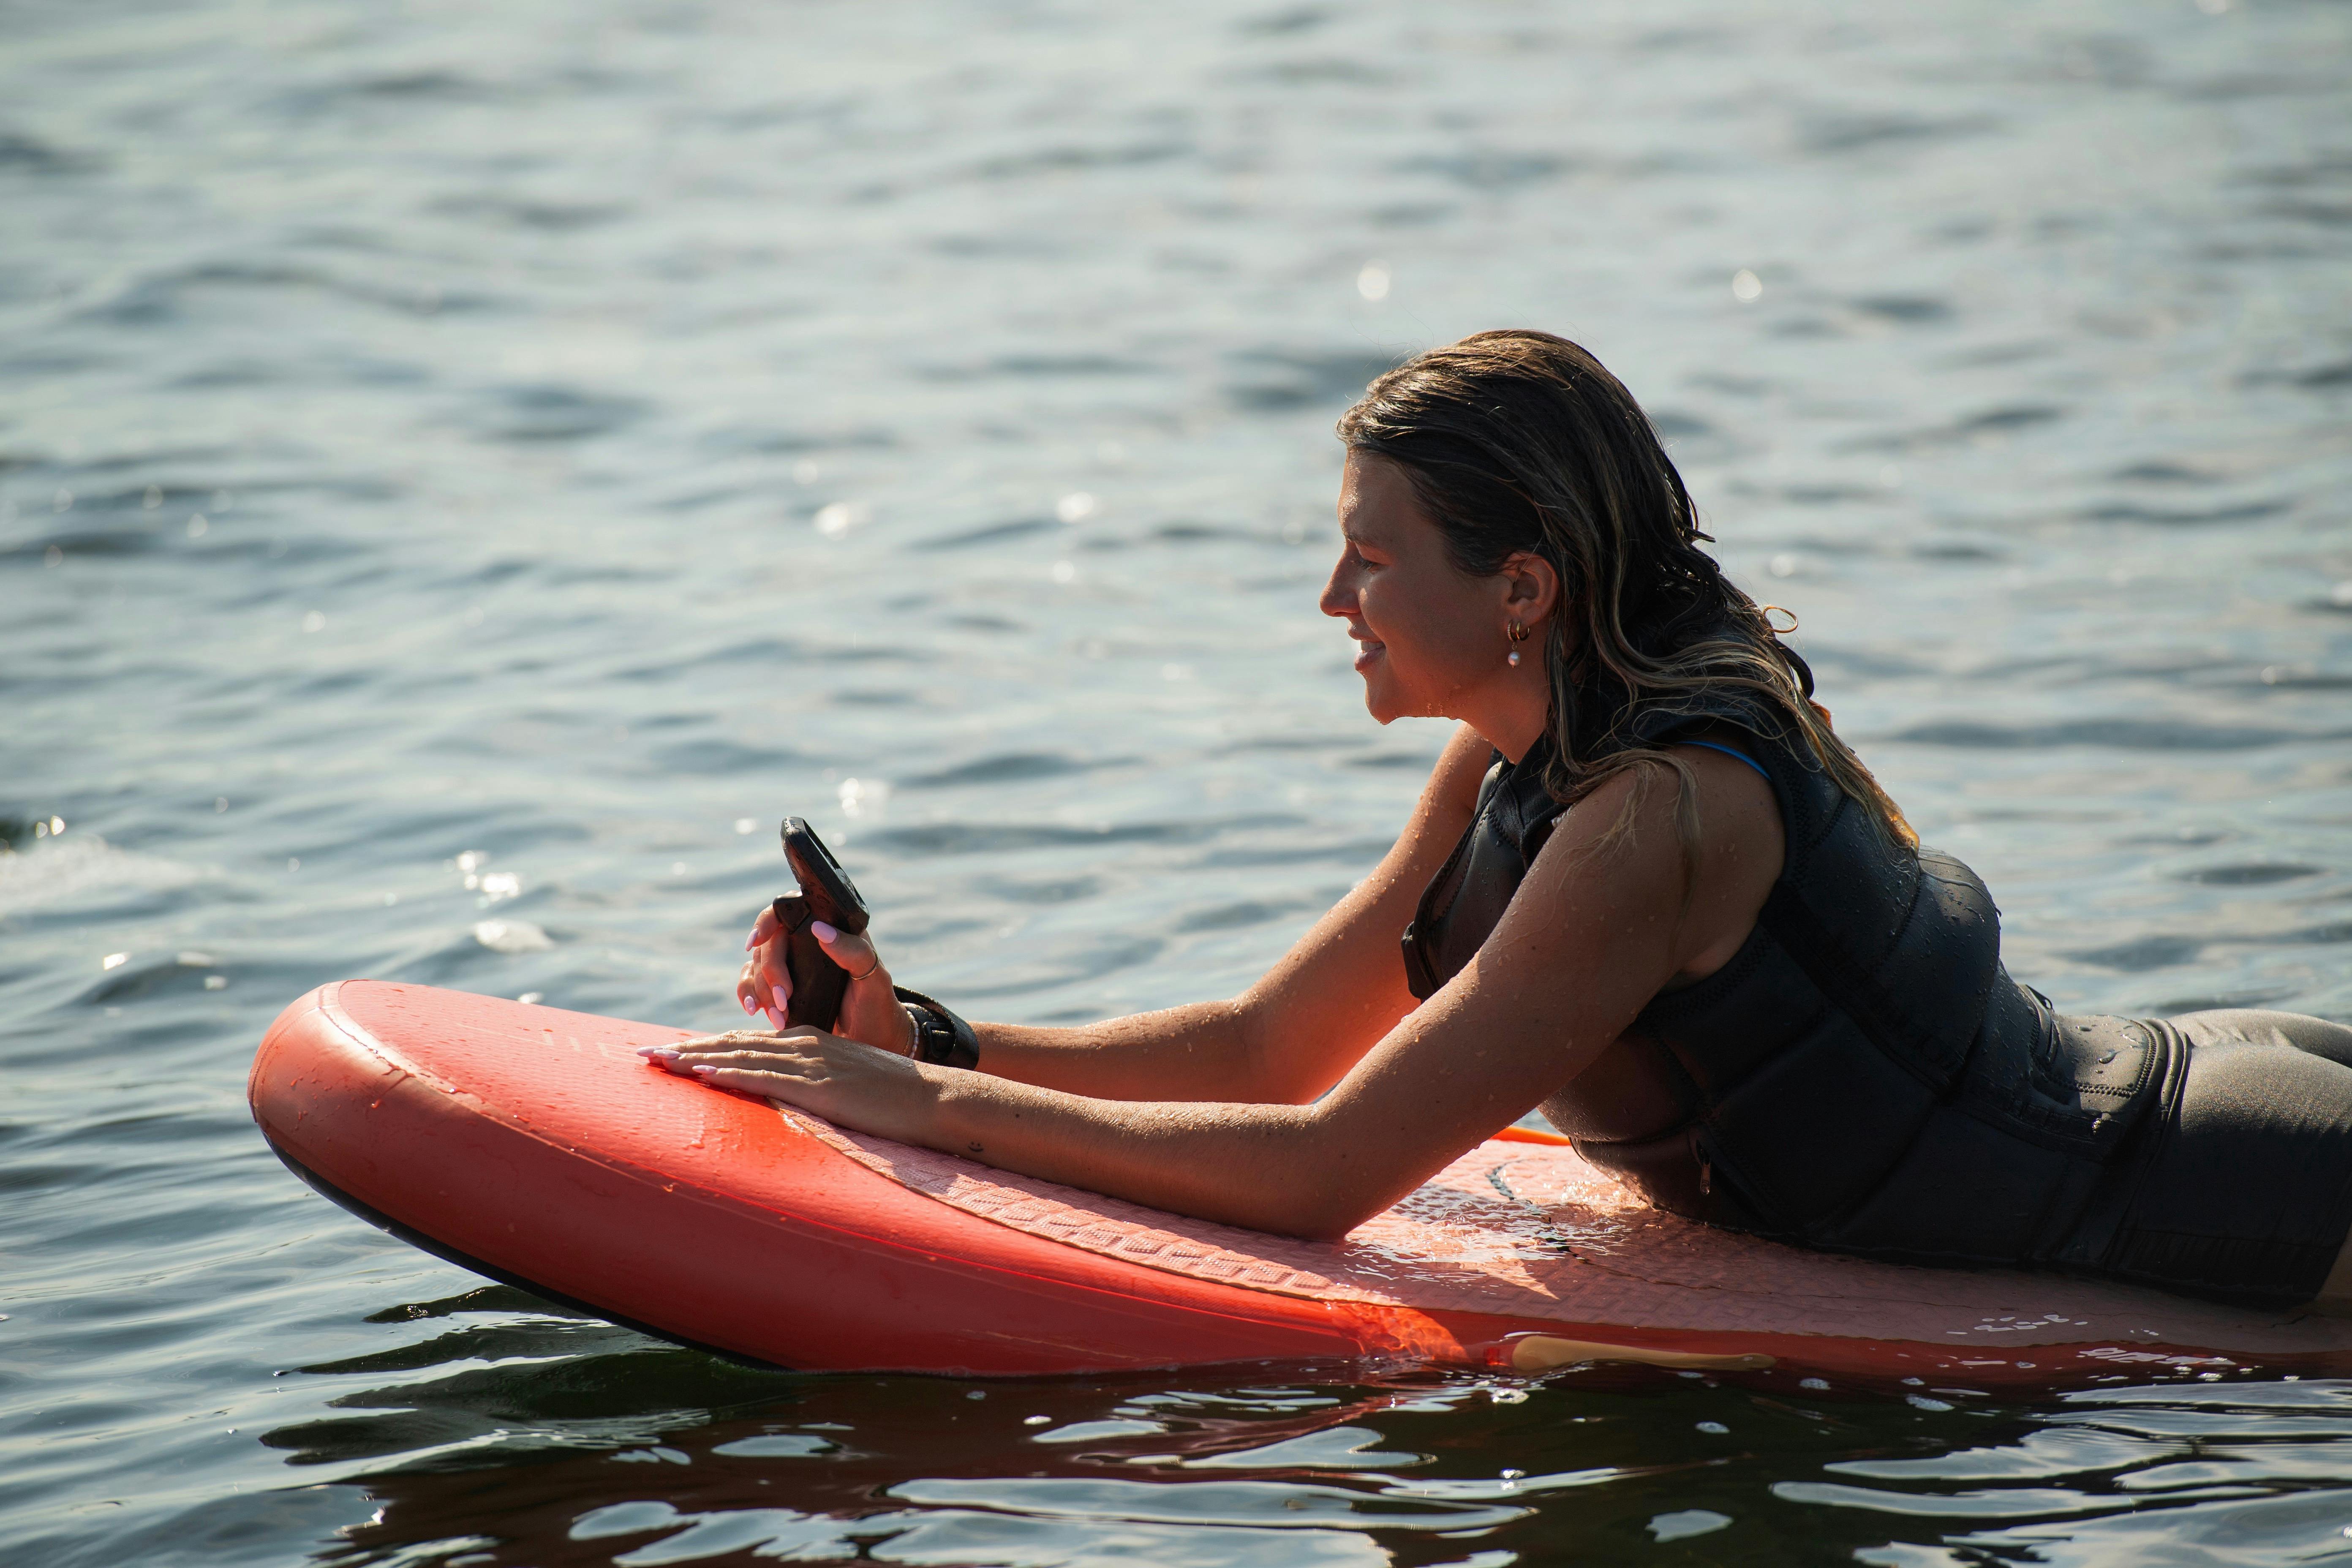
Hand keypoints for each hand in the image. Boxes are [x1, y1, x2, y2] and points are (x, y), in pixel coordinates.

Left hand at [638, 1026, 934, 1141]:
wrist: (933, 1099)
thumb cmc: (894, 1099)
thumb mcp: (844, 1085)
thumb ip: (812, 1085)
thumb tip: (783, 1101)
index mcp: (809, 1043)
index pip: (746, 1043)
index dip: (705, 1046)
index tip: (670, 1052)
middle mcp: (805, 1045)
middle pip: (733, 1044)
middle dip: (685, 1048)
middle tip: (643, 1054)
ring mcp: (812, 1063)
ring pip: (741, 1057)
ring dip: (695, 1057)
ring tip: (657, 1061)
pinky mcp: (819, 1086)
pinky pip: (766, 1078)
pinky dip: (731, 1073)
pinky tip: (703, 1073)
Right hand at [737, 905, 915, 1056]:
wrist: (873, 1040)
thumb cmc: (877, 1004)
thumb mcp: (874, 978)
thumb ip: (854, 952)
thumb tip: (820, 929)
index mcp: (830, 931)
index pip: (790, 911)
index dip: (768, 921)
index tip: (758, 940)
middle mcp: (806, 944)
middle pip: (770, 944)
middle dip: (771, 972)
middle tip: (785, 1000)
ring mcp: (791, 967)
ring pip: (756, 965)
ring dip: (761, 989)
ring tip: (779, 1017)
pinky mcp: (780, 989)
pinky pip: (751, 984)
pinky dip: (749, 995)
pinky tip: (755, 1010)